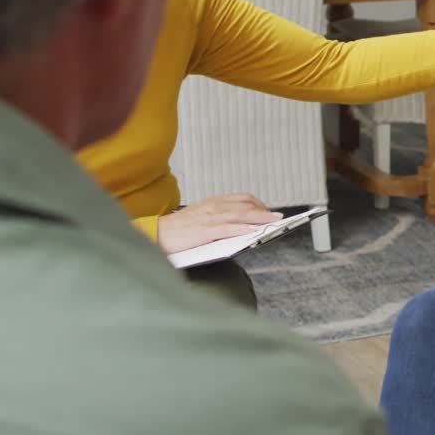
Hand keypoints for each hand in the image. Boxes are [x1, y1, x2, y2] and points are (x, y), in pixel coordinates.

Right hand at [157, 193, 283, 252]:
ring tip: (274, 224)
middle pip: (246, 205)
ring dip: (260, 219)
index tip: (269, 211)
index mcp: (213, 202)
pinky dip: (244, 229)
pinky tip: (254, 232)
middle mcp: (214, 207)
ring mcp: (210, 218)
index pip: (242, 199)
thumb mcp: (201, 218)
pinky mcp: (205, 231)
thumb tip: (240, 227)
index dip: (259, 204)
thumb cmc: (177, 230)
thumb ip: (219, 219)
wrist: (156, 235)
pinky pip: (229, 229)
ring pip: (241, 216)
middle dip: (264, 211)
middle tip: (278, 218)